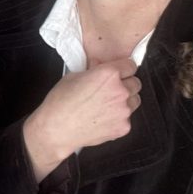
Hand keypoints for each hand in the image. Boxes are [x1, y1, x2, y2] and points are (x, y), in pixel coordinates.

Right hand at [23, 58, 140, 181]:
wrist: (57, 128)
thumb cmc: (61, 101)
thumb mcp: (74, 76)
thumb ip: (93, 70)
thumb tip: (99, 65)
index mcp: (108, 74)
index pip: (130, 65)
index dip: (123, 68)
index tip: (118, 71)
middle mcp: (120, 91)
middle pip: (136, 83)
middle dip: (125, 84)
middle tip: (109, 89)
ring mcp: (124, 111)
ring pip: (135, 100)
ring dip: (125, 100)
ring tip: (106, 105)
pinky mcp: (124, 127)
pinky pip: (127, 118)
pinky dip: (118, 117)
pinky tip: (103, 118)